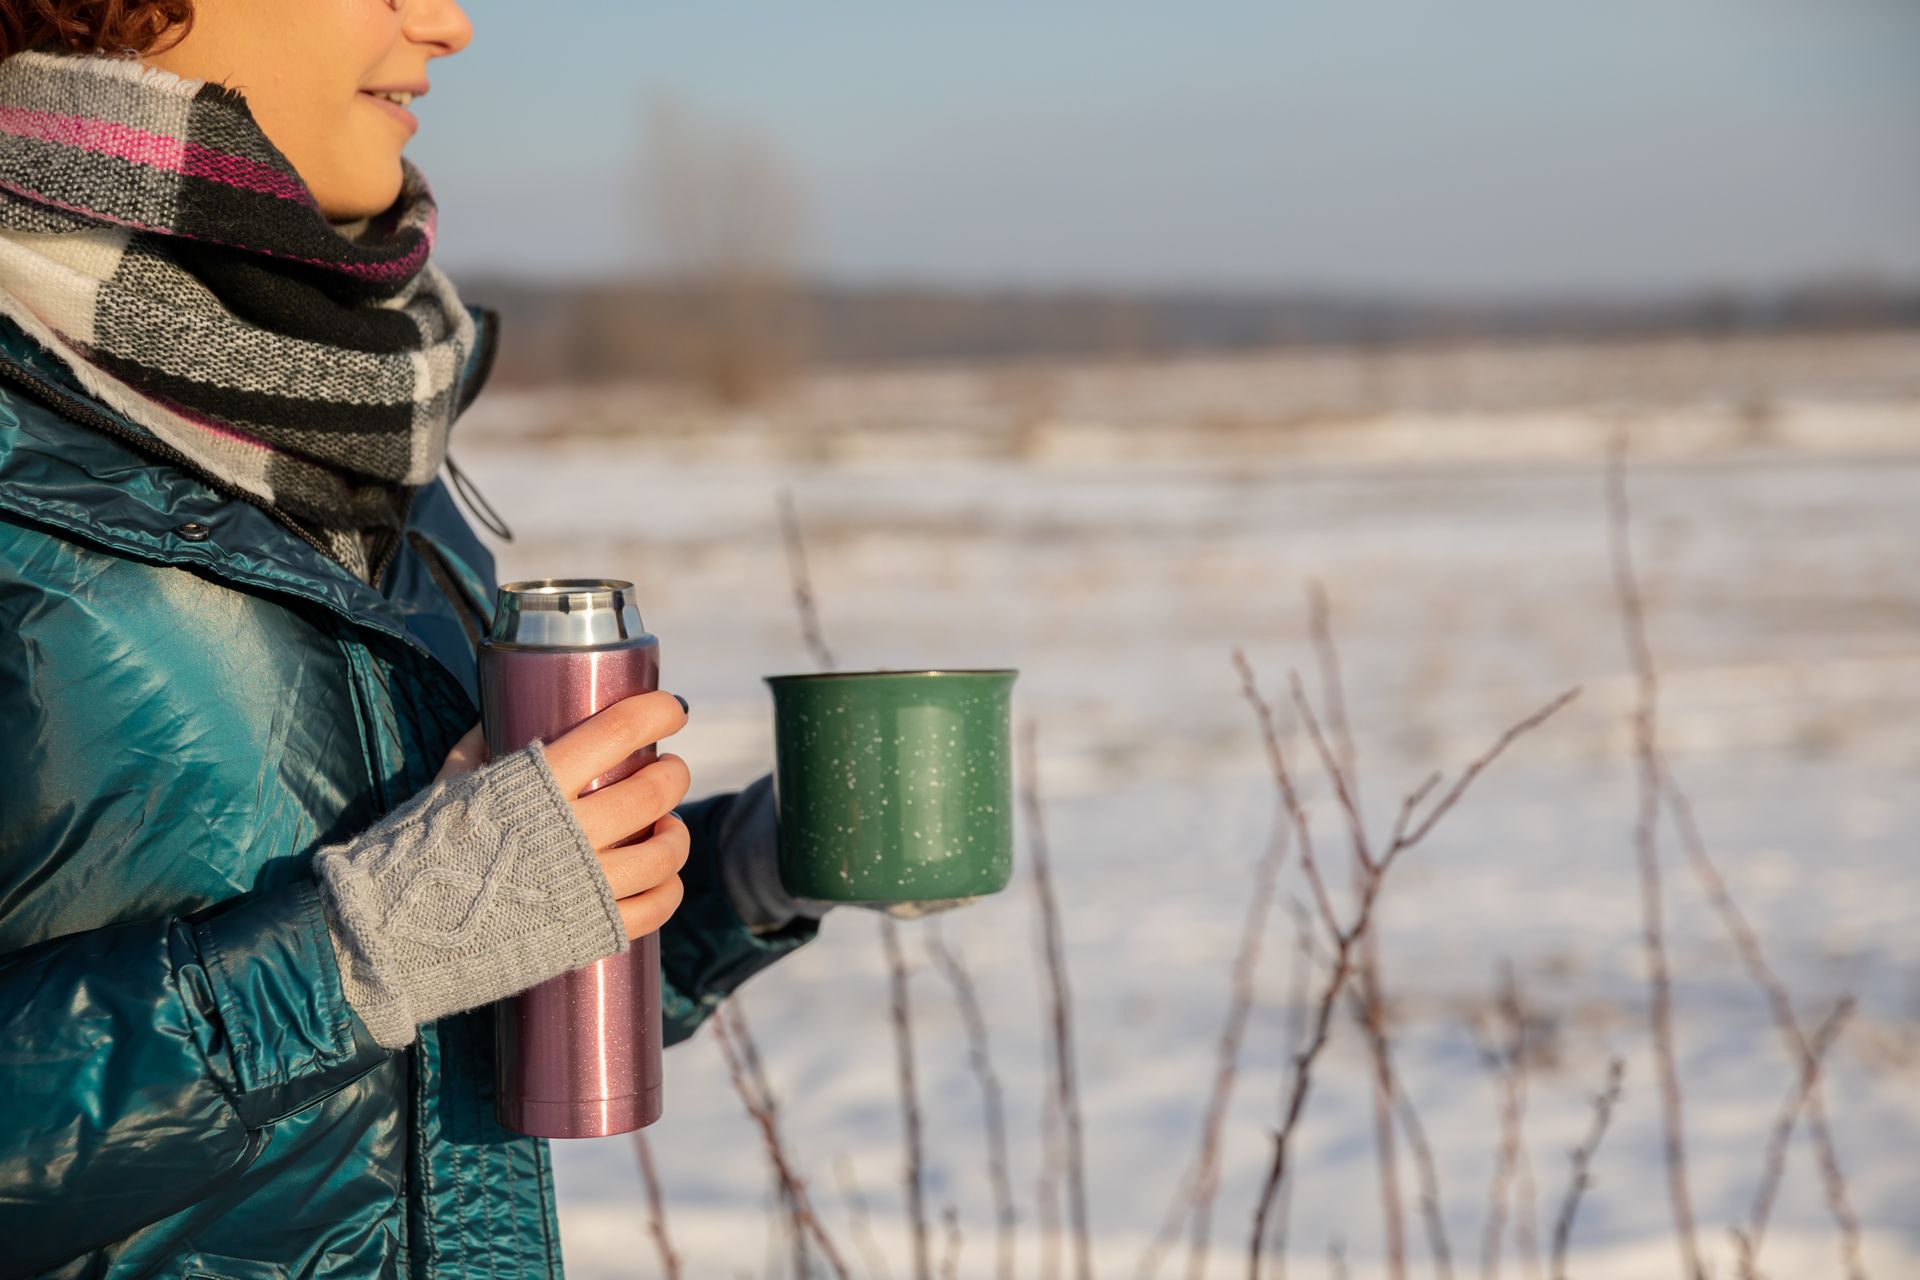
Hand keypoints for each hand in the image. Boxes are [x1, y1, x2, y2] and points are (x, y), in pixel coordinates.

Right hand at [435, 691, 692, 940]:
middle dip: (672, 774)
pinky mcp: (589, 932)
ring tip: (667, 825)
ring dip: (676, 832)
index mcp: (536, 786)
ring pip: (664, 852)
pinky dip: (668, 889)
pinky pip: (655, 907)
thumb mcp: (447, 784)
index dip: (655, 713)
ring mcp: (585, 887)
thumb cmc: (416, 853)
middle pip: (652, 791)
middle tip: (669, 769)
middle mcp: (570, 833)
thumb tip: (496, 711)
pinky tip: (662, 877)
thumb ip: (479, 746)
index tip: (670, 711)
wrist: (392, 935)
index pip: (617, 731)